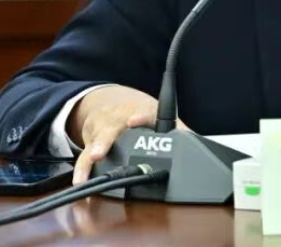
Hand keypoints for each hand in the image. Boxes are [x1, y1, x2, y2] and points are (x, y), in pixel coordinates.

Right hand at [69, 85, 187, 183]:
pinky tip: (80, 179)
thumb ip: (178, 132)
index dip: (139, 117)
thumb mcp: (158, 116)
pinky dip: (82, 168)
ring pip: (96, 141)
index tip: (132, 120)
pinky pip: (84, 156)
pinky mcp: (91, 142)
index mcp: (140, 112)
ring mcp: (103, 130)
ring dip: (92, 153)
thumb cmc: (137, 112)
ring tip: (90, 163)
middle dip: (105, 139)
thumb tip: (199, 143)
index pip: (142, 112)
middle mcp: (118, 119)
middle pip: (111, 128)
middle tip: (101, 151)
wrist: (108, 102)